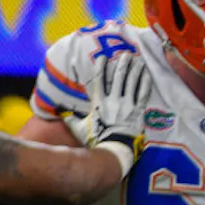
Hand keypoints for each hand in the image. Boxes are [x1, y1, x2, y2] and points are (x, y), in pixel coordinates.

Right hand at [80, 50, 151, 175]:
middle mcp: (113, 101)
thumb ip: (68, 117)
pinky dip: (145, 82)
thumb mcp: (78, 128)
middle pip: (118, 77)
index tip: (103, 57)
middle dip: (122, 63)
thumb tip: (58, 108)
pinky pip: (143, 94)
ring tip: (137, 59)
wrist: (115, 151)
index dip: (101, 67)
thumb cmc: (96, 140)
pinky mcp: (138, 112)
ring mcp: (127, 106)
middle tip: (125, 53)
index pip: (99, 80)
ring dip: (134, 69)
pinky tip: (146, 73)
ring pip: (132, 82)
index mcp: (99, 103)